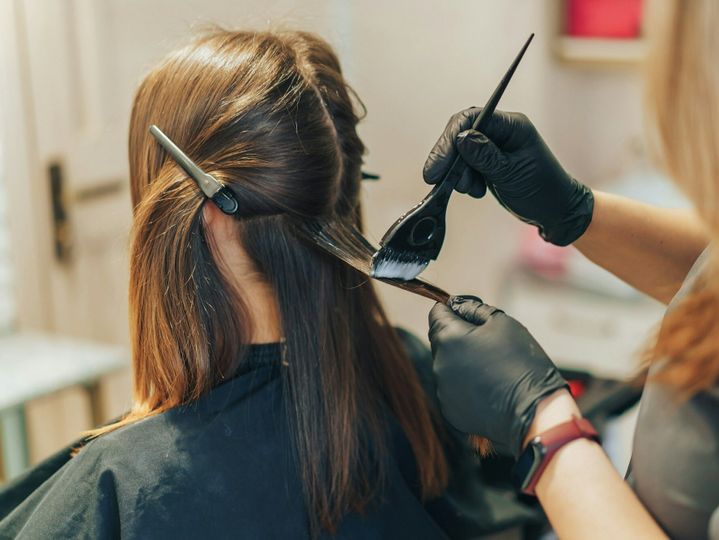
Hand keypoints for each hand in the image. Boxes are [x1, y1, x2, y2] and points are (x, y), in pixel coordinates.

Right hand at [423, 108, 593, 245]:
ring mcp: (494, 147)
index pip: (472, 119)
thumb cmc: (543, 191)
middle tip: (437, 180)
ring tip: (472, 190)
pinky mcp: (488, 162)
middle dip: (449, 157)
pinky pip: (466, 165)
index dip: (450, 139)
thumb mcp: (512, 174)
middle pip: (461, 133)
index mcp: (512, 126)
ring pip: (460, 151)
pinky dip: (464, 179)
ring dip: (458, 172)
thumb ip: (486, 156)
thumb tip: (461, 138)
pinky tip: (477, 191)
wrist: (555, 211)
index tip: (438, 167)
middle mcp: (502, 131)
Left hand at [428, 295, 566, 455]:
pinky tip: (489, 388)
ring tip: (493, 369)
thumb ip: (473, 309)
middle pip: (441, 340)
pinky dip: (466, 385)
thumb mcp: (502, 322)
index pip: (437, 313)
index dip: (453, 310)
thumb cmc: (522, 361)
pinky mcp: (450, 410)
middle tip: (490, 344)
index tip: (470, 316)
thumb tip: (456, 305)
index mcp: (448, 338)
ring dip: (462, 361)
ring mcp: (442, 390)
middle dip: (459, 337)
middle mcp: (438, 364)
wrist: (535, 411)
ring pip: (448, 365)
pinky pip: (453, 389)